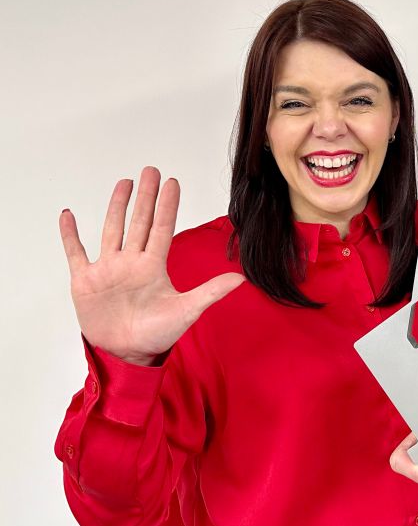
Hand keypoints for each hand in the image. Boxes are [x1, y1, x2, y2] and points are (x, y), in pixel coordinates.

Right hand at [59, 166, 245, 364]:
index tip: (172, 182)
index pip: (162, 228)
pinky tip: (68, 215)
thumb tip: (241, 278)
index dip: (167, 205)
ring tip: (123, 183)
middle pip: (139, 222)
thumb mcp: (187, 310)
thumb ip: (211, 292)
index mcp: (154, 266)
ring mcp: (108, 269)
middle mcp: (131, 262)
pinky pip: (76, 252)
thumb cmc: (157, 334)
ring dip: (116, 206)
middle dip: (145, 196)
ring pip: (112, 230)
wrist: (127, 354)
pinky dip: (70, 235)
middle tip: (150, 170)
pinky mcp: (85, 281)